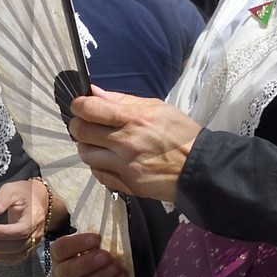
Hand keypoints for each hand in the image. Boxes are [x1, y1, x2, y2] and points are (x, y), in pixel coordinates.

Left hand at [0, 178, 48, 263]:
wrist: (39, 200)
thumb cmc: (25, 194)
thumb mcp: (12, 190)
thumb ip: (0, 199)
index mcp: (34, 218)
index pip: (20, 231)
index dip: (2, 234)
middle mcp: (35, 234)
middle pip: (16, 247)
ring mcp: (32, 243)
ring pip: (14, 256)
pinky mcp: (26, 249)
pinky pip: (13, 259)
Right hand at [51, 228, 132, 276]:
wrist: (108, 273)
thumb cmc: (98, 251)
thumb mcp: (95, 241)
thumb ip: (97, 233)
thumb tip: (113, 213)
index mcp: (60, 256)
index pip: (60, 250)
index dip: (77, 244)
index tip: (97, 238)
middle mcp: (62, 276)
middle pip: (66, 272)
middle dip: (87, 263)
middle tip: (106, 255)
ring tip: (116, 266)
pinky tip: (122, 276)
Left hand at [70, 91, 200, 205]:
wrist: (199, 167)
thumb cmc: (181, 133)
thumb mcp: (157, 107)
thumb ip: (123, 100)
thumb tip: (94, 92)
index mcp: (134, 118)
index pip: (90, 109)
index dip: (79, 105)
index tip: (80, 105)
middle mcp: (125, 142)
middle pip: (82, 132)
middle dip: (77, 125)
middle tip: (83, 123)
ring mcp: (124, 165)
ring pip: (86, 154)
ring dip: (86, 146)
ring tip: (97, 143)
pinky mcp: (127, 184)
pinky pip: (98, 174)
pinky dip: (98, 165)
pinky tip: (107, 159)